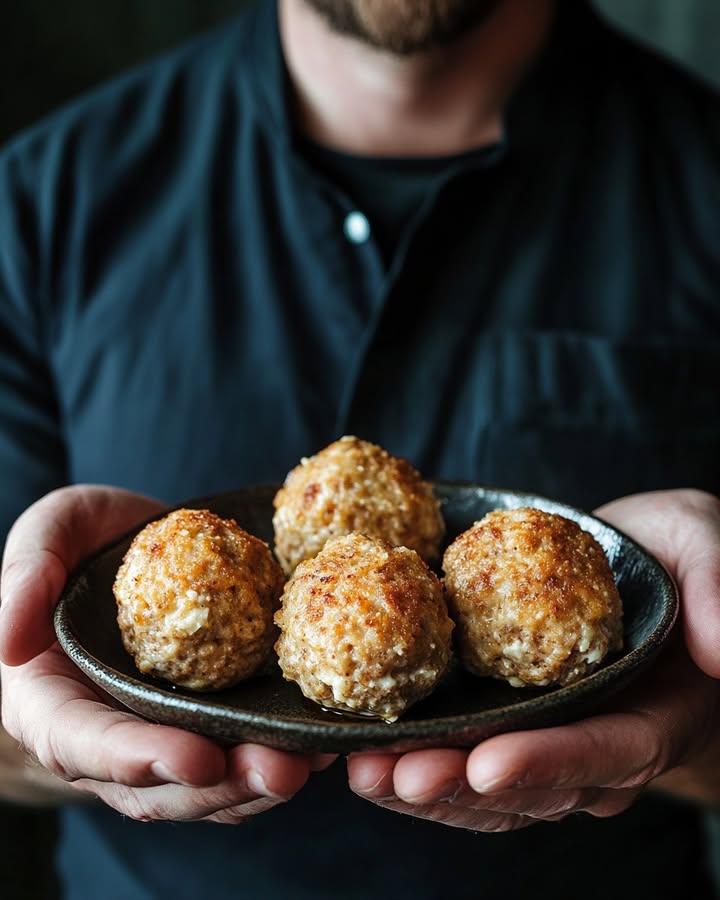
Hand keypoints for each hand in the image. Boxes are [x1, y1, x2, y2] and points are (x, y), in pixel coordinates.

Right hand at [0, 485, 328, 821]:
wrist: (132, 554)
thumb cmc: (81, 544)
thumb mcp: (50, 532)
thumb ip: (27, 573)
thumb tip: (11, 639)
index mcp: (52, 700)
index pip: (83, 744)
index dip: (136, 758)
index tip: (194, 757)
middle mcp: (107, 735)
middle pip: (155, 785)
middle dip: (219, 786)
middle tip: (278, 770)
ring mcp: (159, 735)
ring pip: (204, 784)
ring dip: (258, 784)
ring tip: (311, 762)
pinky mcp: (205, 723)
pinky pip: (237, 754)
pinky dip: (277, 755)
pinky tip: (322, 741)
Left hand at [347, 489, 719, 829]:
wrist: (629, 562)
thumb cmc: (668, 551)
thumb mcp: (699, 541)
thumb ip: (717, 586)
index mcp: (655, 712)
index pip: (607, 750)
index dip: (550, 762)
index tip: (488, 762)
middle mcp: (601, 742)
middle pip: (535, 784)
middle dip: (464, 785)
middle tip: (401, 776)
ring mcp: (553, 741)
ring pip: (492, 787)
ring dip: (429, 787)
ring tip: (368, 773)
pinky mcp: (512, 725)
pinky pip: (468, 758)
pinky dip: (421, 762)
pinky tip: (369, 757)